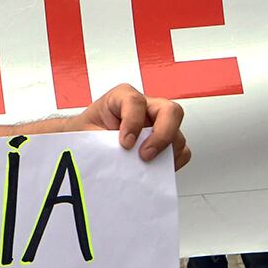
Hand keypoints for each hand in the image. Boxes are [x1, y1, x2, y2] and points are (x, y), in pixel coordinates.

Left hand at [69, 83, 189, 169]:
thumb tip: (116, 158)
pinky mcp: (165, 142)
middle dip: (162, 134)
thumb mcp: (86, 132)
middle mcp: (146, 108)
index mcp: (122, 97)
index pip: (135, 101)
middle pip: (170, 111)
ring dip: (165, 153)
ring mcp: (158, 124)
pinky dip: (172, 162)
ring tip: (144, 166)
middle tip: (145, 155)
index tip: (124, 143)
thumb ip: (101, 142)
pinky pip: (181, 151)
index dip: (132, 122)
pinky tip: (153, 169)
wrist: (85, 141)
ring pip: (178, 134)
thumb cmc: (86, 131)